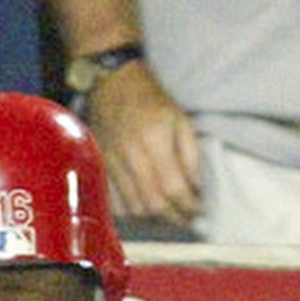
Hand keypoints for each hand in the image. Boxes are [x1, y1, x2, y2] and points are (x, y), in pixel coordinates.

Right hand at [89, 57, 202, 224]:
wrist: (113, 83)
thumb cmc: (151, 100)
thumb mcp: (181, 120)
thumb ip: (191, 155)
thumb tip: (197, 188)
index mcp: (154, 143)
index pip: (174, 188)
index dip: (189, 205)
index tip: (199, 209)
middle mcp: (131, 157)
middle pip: (153, 204)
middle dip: (174, 216)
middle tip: (187, 217)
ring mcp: (112, 163)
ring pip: (134, 207)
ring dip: (154, 216)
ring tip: (169, 212)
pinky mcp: (100, 166)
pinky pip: (114, 201)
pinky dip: (131, 210)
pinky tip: (144, 205)